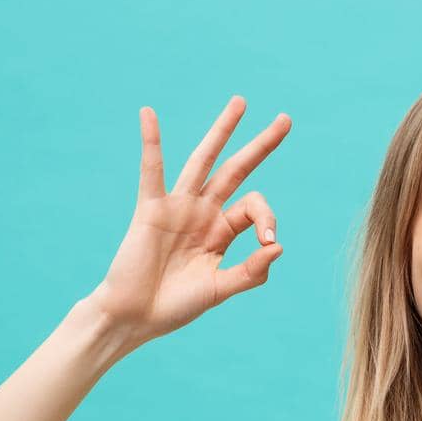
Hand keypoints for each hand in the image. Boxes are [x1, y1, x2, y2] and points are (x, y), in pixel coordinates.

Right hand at [89, 96, 290, 348]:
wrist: (136, 317)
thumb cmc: (175, 306)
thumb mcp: (219, 290)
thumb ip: (250, 272)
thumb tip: (279, 246)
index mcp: (222, 231)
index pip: (253, 208)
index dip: (268, 219)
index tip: (268, 242)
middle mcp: (203, 212)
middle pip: (237, 170)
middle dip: (261, 145)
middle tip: (285, 119)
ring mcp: (178, 207)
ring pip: (204, 161)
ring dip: (222, 131)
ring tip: (240, 103)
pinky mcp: (151, 209)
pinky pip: (152, 171)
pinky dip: (151, 142)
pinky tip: (149, 113)